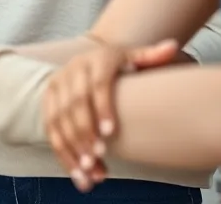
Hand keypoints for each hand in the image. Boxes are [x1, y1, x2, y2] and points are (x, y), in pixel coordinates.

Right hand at [43, 38, 179, 190]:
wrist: (93, 60)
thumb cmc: (122, 65)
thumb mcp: (135, 57)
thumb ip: (152, 56)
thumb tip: (173, 47)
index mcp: (96, 59)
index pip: (98, 83)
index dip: (102, 107)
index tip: (110, 133)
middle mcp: (72, 70)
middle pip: (75, 103)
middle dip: (84, 131)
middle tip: (98, 157)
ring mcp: (57, 85)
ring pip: (59, 119)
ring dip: (71, 146)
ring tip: (88, 171)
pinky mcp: (48, 101)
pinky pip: (50, 129)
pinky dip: (62, 152)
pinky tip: (77, 173)